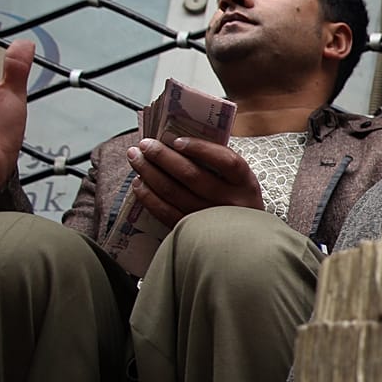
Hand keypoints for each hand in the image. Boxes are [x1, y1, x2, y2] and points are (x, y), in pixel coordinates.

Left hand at [126, 135, 262, 226]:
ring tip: (136, 158)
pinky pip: (165, 212)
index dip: (200, 149)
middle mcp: (230, 202)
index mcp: (245, 184)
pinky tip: (139, 184)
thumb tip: (177, 142)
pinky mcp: (193, 232)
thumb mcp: (240, 182)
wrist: (242, 241)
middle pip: (191, 175)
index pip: (226, 161)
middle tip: (144, 145)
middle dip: (162, 156)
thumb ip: (219, 164)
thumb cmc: (237, 202)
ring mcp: (210, 219)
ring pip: (173, 192)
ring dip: (149, 173)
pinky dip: (148, 197)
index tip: (176, 140)